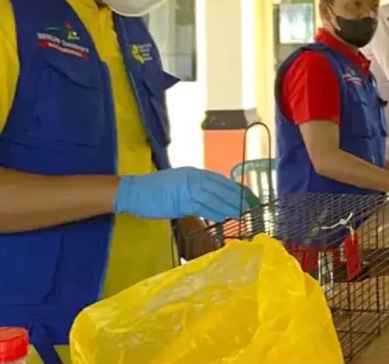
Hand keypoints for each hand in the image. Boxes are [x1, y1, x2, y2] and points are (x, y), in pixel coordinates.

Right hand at [114, 168, 257, 222]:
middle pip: (223, 188)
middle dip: (239, 198)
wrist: (134, 192)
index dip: (237, 189)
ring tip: (243, 214)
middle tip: (253, 207)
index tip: (250, 197)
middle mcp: (195, 178)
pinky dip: (216, 211)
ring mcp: (189, 188)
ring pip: (216, 197)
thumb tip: (214, 200)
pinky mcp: (182, 200)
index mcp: (196, 173)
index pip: (222, 181)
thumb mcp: (180, 185)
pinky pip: (203, 206)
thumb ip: (197, 191)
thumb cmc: (155, 190)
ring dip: (230, 206)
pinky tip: (225, 217)